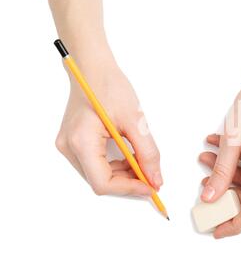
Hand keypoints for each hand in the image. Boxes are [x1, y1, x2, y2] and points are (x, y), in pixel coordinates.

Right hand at [55, 58, 161, 196]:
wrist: (92, 68)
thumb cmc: (110, 87)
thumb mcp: (135, 121)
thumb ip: (148, 153)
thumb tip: (155, 179)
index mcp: (81, 142)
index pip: (103, 183)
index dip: (129, 189)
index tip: (150, 187)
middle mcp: (69, 148)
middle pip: (100, 181)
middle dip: (128, 182)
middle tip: (150, 175)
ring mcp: (68, 145)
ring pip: (97, 174)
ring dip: (122, 174)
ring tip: (140, 163)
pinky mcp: (73, 142)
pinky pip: (94, 163)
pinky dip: (113, 165)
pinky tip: (127, 156)